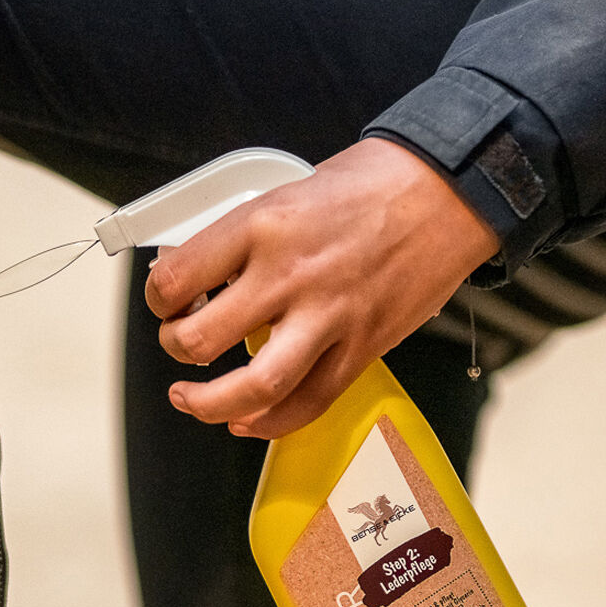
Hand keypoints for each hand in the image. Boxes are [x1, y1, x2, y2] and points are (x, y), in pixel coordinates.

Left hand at [144, 137, 498, 437]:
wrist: (447, 192)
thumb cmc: (373, 184)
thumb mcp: (288, 188)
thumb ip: (243, 235)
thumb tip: (198, 268)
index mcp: (263, 226)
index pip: (176, 279)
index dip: (158, 297)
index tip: (166, 300)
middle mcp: (289, 275)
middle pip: (199, 340)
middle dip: (175, 347)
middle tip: (179, 341)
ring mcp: (328, 318)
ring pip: (250, 388)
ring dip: (208, 404)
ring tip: (190, 398)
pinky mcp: (360, 349)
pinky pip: (306, 405)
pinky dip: (268, 422)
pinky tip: (245, 419)